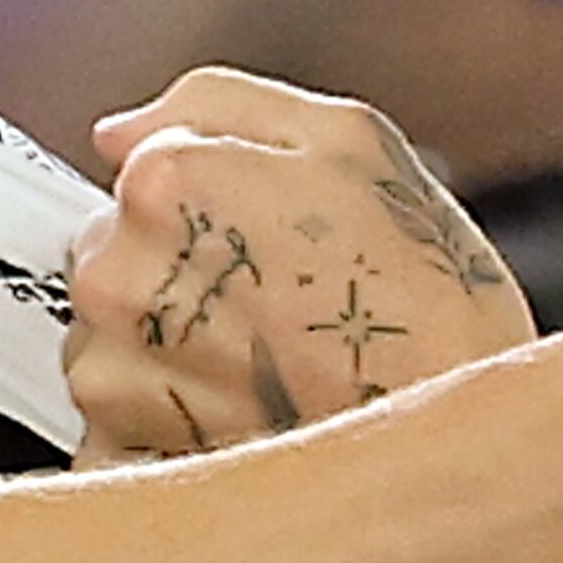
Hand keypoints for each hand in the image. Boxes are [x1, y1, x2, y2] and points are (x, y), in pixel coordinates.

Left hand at [66, 69, 536, 460]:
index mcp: (167, 182)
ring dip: (168, 358)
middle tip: (274, 311)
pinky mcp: (116, 456)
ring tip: (266, 372)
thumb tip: (122, 130)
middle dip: (177, 282)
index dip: (208, 208)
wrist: (453, 457)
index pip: (134, 174)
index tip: (263, 243)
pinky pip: (114, 426)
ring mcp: (110, 374)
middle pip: (113, 260)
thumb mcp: (355, 144)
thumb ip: (219, 105)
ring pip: (109, 345)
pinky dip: (164, 430)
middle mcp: (118, 275)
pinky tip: (242, 424)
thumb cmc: (424, 307)